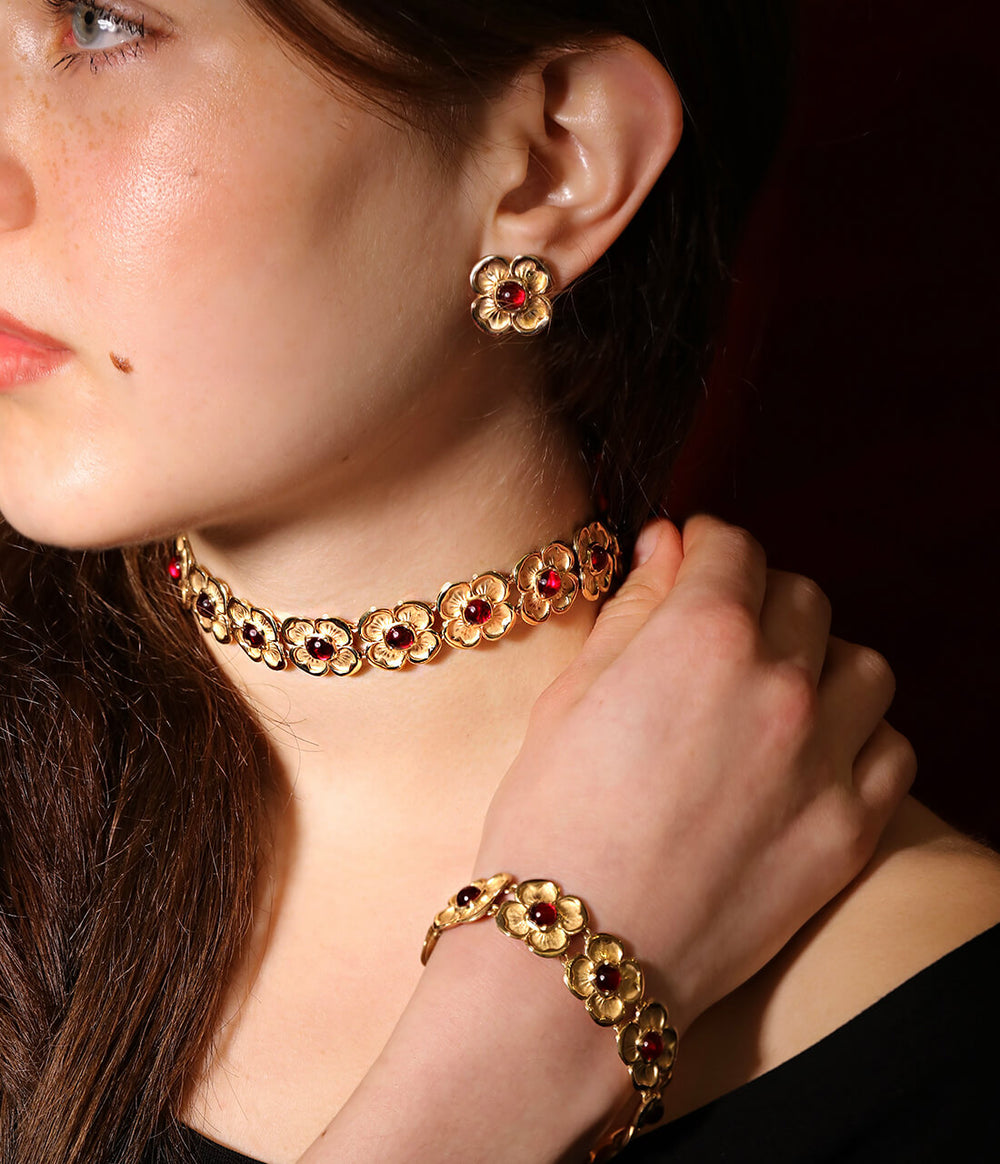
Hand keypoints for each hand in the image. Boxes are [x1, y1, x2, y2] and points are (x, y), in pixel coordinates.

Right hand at [301, 514, 914, 1162]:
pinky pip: (890, 749)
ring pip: (861, 665)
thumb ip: (634, 607)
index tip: (696, 559)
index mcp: (700, 635)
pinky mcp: (849, 829)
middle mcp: (778, 682)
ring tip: (775, 691)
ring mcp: (823, 758)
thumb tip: (670, 543)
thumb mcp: (572, 693)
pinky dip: (860, 737)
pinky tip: (811, 754)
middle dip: (760, 597)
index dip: (708, 546)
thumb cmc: (551, 818)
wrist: (579, 953)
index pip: (734, 549)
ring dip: (821, 661)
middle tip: (723, 630)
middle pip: (801, 596)